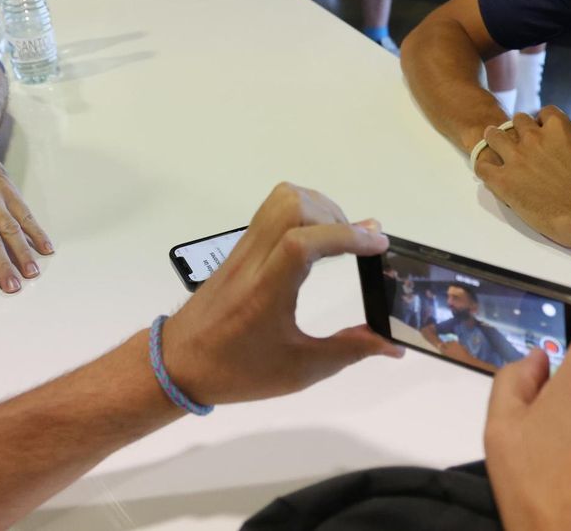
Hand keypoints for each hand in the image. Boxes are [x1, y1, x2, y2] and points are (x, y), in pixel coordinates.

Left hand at [161, 183, 402, 405]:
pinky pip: (272, 211)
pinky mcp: (240, 248)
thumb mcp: (299, 370)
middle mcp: (254, 259)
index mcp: (266, 290)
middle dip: (336, 215)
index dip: (346, 235)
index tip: (378, 243)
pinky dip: (302, 213)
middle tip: (358, 244)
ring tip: (338, 238)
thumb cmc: (238, 371)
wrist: (177, 363)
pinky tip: (314, 243)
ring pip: (281, 200)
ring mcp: (243, 248)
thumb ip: (349, 351)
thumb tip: (393, 344)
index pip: (303, 241)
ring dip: (319, 208)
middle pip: (293, 205)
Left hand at [473, 107, 570, 247]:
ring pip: (494, 136)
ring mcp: (515, 157)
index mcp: (558, 126)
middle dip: (520, 128)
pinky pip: (484, 166)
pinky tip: (488, 170)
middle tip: (518, 137)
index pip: (546, 112)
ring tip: (493, 142)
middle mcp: (533, 136)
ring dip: (495, 138)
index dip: (545, 121)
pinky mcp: (503, 180)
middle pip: (518, 121)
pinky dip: (485, 166)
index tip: (545, 128)